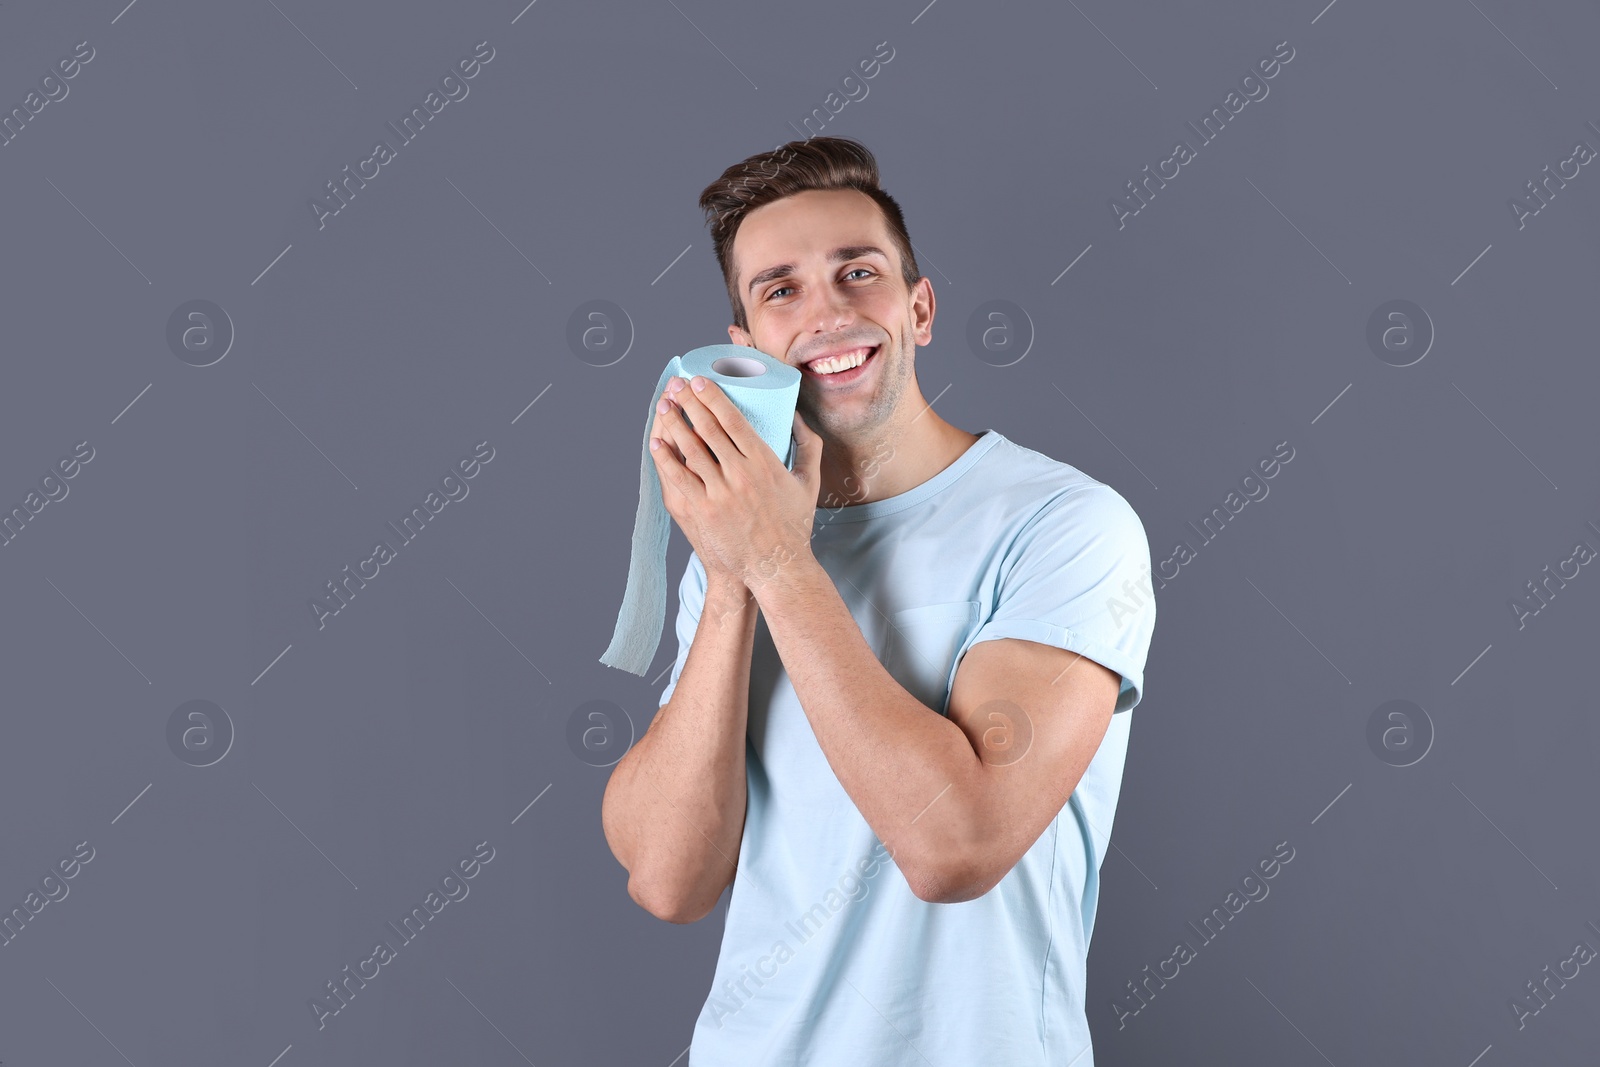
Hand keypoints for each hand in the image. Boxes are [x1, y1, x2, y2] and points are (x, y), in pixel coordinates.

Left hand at [648, 375, 822, 588]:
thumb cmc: (793, 524)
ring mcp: (719, 494)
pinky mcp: (704, 511)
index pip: (732, 420)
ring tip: (664, 405)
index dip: (712, 397)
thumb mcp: (809, 482)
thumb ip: (808, 446)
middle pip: (707, 429)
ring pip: (690, 449)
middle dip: (688, 402)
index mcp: (764, 463)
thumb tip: (797, 417)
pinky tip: (656, 441)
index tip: (699, 381)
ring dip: (673, 423)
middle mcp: (740, 474)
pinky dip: (666, 458)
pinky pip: (679, 478)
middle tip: (676, 384)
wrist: (777, 566)